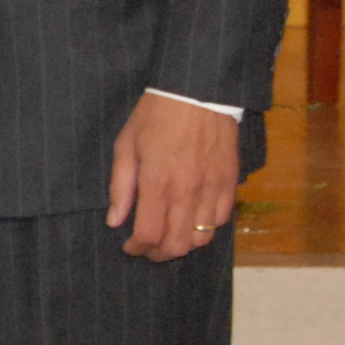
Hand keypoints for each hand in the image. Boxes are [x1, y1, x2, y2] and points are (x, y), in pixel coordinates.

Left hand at [106, 91, 240, 259]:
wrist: (197, 90)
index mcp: (157, 183)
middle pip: (177, 245)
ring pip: (202, 238)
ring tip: (170, 236)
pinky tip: (193, 218)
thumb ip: (120, 187)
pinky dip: (206, 227)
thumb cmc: (156, 115)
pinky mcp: (230, 181)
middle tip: (148, 248)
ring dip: (183, 244)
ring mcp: (212, 188)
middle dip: (159, 254)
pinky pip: (221, 219)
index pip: (148, 235)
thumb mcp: (126, 146)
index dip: (136, 248)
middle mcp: (187, 192)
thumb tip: (115, 221)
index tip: (129, 245)